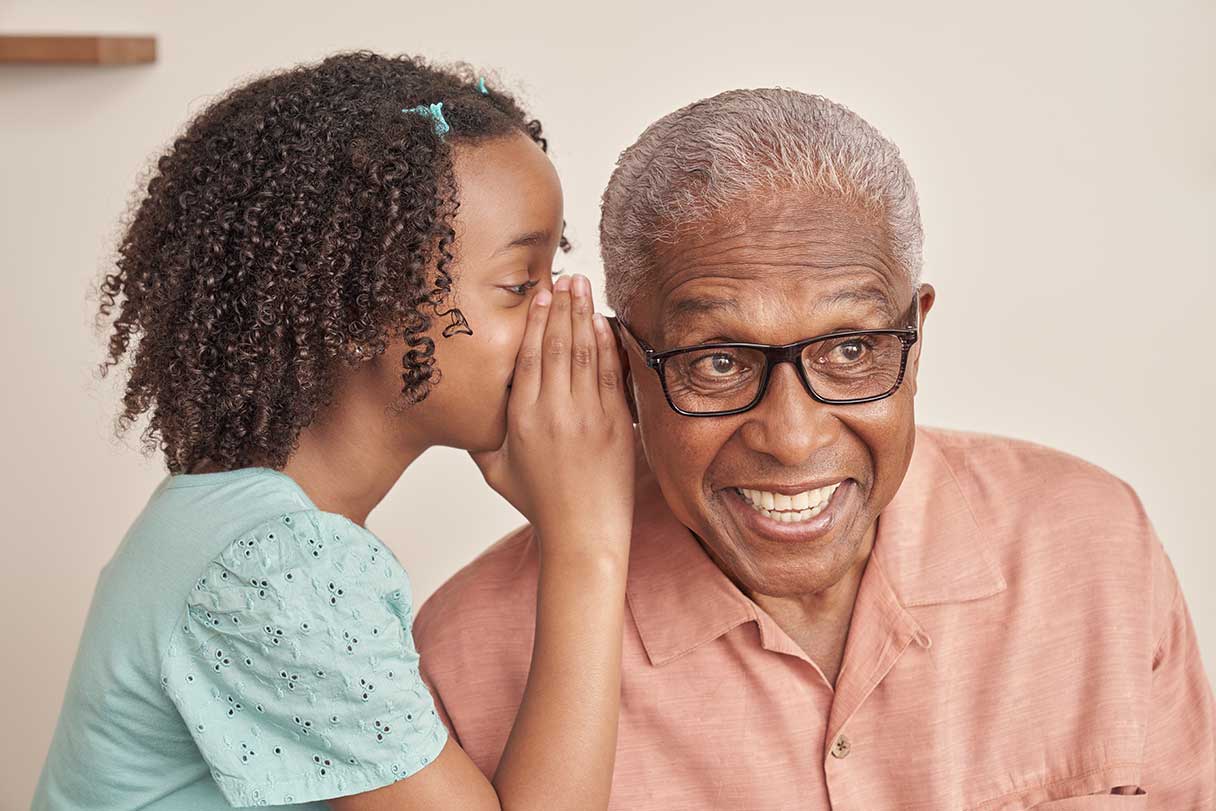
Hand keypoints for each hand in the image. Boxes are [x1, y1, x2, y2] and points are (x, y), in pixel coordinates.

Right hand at [471, 274, 634, 555]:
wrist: (582, 533)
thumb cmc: (538, 504)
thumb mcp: (495, 470)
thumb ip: (481, 436)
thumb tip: (469, 406)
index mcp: (522, 419)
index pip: (529, 357)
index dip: (535, 321)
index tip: (539, 294)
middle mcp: (555, 412)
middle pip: (557, 345)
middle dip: (562, 306)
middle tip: (565, 276)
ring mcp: (589, 416)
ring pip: (584, 352)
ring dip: (584, 315)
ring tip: (583, 286)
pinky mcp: (615, 424)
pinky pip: (610, 374)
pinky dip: (607, 344)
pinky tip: (604, 322)